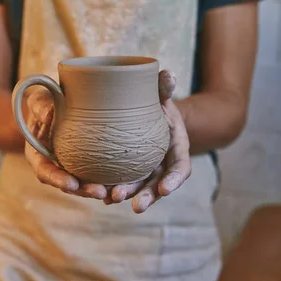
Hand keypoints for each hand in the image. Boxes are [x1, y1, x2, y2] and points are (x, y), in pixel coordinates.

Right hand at [24, 90, 107, 199]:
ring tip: (114, 192)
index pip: (45, 172)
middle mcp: (54, 165)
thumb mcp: (38, 100)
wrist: (59, 100)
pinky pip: (96, 174)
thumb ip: (40, 106)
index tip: (71, 184)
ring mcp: (70, 166)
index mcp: (38, 155)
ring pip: (84, 183)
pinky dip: (107, 180)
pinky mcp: (86, 163)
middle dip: (83, 190)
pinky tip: (122, 182)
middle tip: (100, 192)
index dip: (57, 180)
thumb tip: (48, 114)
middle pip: (67, 184)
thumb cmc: (45, 100)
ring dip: (97, 189)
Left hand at [104, 70, 190, 212]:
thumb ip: (163, 88)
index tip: (165, 189)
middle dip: (147, 196)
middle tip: (135, 206)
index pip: (180, 169)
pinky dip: (111, 190)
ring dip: (127, 195)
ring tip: (112, 199)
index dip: (174, 181)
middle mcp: (163, 165)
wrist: (147, 112)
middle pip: (158, 186)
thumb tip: (167, 74)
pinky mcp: (130, 171)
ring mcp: (146, 171)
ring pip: (138, 188)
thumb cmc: (157, 103)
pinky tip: (100, 195)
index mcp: (176, 150)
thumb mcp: (162, 95)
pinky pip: (122, 182)